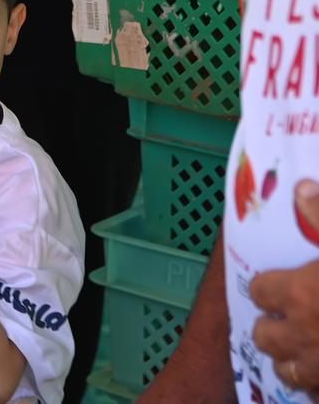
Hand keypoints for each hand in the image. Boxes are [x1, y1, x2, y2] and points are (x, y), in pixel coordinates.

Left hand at [250, 180, 318, 397]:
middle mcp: (302, 335)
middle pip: (263, 336)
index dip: (267, 286)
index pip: (259, 290)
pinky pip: (317, 395)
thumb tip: (300, 189)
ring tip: (307, 348)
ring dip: (292, 360)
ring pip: (286, 372)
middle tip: (290, 318)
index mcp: (299, 294)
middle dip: (272, 328)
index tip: (278, 284)